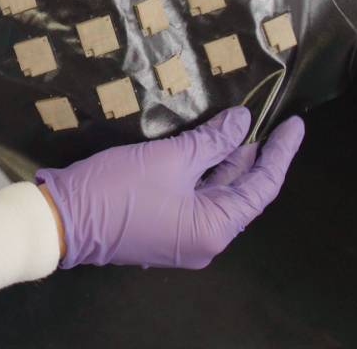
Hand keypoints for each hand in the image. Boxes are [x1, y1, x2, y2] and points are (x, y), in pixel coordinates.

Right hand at [36, 106, 304, 268]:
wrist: (62, 220)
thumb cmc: (117, 190)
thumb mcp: (171, 159)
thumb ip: (212, 141)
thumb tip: (242, 123)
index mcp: (215, 229)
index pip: (262, 187)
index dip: (280, 153)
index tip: (294, 124)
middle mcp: (205, 240)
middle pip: (239, 191)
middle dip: (251, 153)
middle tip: (263, 116)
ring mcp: (181, 237)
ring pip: (214, 192)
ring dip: (224, 159)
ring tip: (236, 123)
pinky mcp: (161, 228)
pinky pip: (193, 197)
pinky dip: (201, 171)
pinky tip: (203, 143)